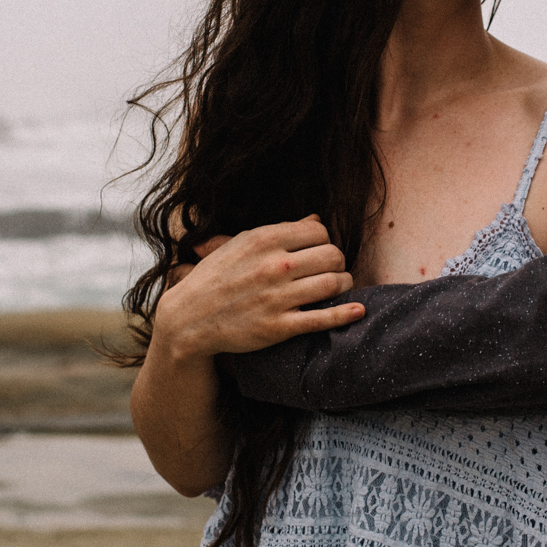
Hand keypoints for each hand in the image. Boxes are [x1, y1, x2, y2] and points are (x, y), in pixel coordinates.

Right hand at [154, 215, 365, 363]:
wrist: (188, 319)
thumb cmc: (214, 278)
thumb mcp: (240, 245)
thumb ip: (280, 231)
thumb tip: (316, 219)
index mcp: (264, 239)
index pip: (319, 231)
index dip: (325, 241)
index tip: (320, 251)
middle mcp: (274, 265)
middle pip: (332, 255)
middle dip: (337, 262)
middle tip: (332, 269)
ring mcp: (278, 298)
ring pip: (333, 284)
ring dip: (343, 284)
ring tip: (338, 286)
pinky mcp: (279, 327)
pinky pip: (323, 319)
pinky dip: (346, 314)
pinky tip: (358, 310)